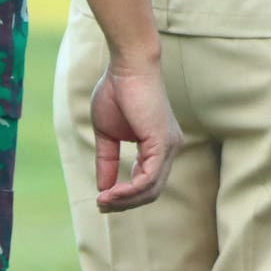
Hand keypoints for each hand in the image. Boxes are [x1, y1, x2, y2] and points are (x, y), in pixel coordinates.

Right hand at [89, 58, 181, 212]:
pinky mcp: (162, 142)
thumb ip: (107, 160)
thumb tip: (102, 188)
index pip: (148, 182)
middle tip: (100, 204)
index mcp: (158, 145)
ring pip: (151, 189)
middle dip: (124, 203)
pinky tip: (111, 192)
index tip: (102, 199)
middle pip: (151, 191)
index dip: (125, 196)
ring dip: (124, 200)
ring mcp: (169, 146)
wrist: (127, 66)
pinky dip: (129, 191)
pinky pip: (148, 178)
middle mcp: (169, 148)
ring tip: (102, 200)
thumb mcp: (107, 134)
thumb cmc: (117, 91)